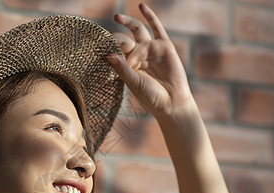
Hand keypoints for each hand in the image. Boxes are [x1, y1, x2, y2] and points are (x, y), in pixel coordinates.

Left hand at [108, 3, 193, 117]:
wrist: (171, 102)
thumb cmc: (150, 96)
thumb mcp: (133, 82)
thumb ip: (122, 69)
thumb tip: (109, 55)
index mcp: (127, 64)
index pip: (116, 51)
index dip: (110, 49)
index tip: (102, 51)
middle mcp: (138, 55)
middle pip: (125, 39)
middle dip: (118, 39)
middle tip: (111, 39)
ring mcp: (151, 49)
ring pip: (137, 30)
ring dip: (127, 22)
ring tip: (117, 17)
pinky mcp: (164, 45)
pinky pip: (156, 27)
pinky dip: (149, 16)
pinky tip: (141, 6)